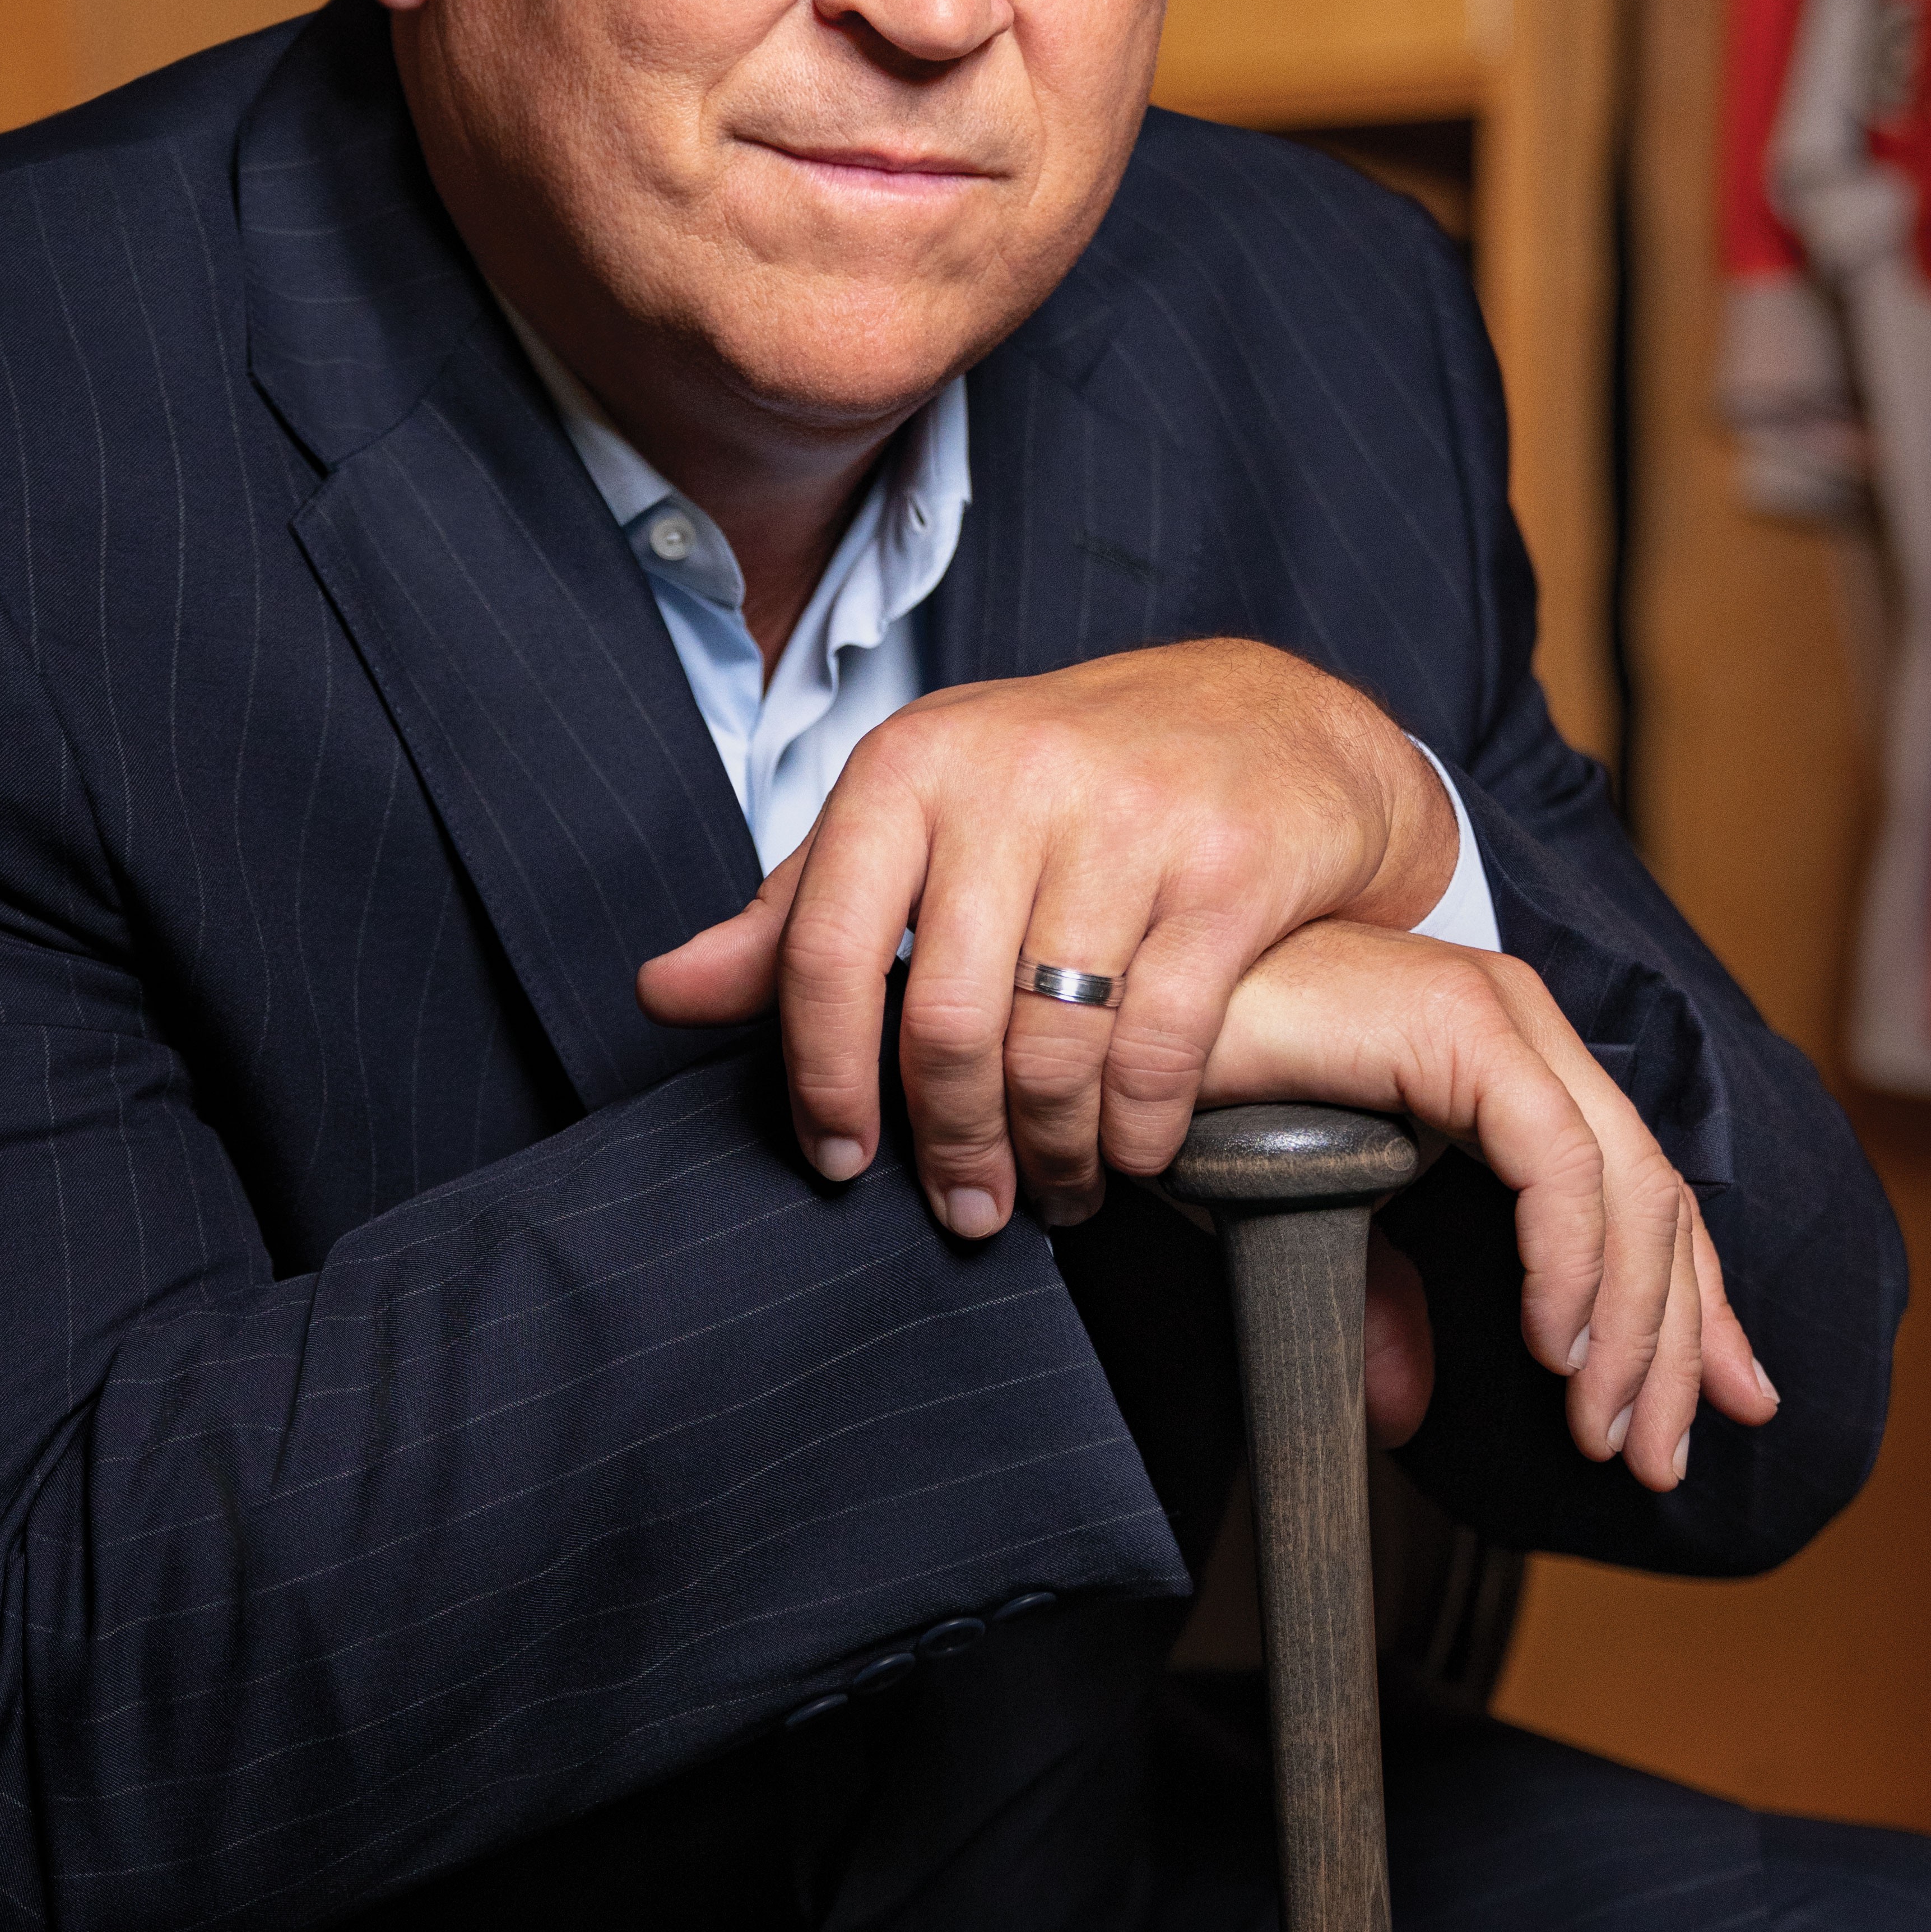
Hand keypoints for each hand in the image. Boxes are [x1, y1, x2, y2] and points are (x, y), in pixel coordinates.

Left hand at [636, 642, 1457, 1233]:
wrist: (1267, 722)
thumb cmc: (1063, 784)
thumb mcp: (920, 815)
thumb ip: (797, 912)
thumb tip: (663, 995)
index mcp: (912, 764)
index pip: (826, 950)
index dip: (821, 1077)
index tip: (839, 1162)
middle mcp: (1013, 777)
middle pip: (944, 1019)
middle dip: (950, 1142)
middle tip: (966, 1210)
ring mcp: (1129, 819)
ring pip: (1051, 1044)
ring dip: (1047, 1152)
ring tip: (1050, 1194)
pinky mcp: (1228, 866)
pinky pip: (1157, 1042)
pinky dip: (1135, 1127)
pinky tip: (1126, 1153)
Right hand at [1203, 919, 1777, 1489]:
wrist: (1120, 1019)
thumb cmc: (1205, 1094)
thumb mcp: (1318, 1220)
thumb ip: (1383, 1297)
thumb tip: (1409, 1409)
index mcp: (1507, 1062)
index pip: (1641, 1193)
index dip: (1691, 1307)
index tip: (1723, 1404)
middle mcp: (1523, 1029)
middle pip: (1655, 1198)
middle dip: (1678, 1340)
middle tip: (1662, 1455)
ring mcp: (1499, 1016)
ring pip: (1626, 1183)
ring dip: (1629, 1324)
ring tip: (1605, 1427)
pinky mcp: (1460, 1022)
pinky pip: (1553, 1158)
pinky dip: (1568, 1259)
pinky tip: (1553, 1344)